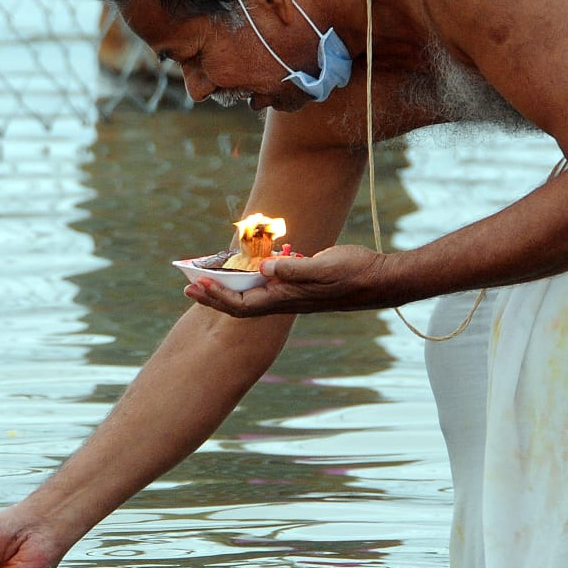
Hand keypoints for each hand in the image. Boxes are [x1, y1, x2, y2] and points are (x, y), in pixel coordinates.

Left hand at [183, 245, 389, 316]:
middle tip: (188, 284)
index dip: (216, 296)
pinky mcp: (299, 282)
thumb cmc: (354, 274)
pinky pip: (267, 282)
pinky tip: (246, 263)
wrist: (379, 279)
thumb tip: (264, 268)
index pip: (241, 304)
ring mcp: (291, 292)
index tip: (195, 285)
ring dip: (228, 284)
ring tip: (207, 274)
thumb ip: (294, 269)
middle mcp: (284, 298)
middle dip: (212, 295)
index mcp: (285, 298)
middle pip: (239, 303)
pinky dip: (251, 274)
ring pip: (251, 292)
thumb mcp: (323, 267)